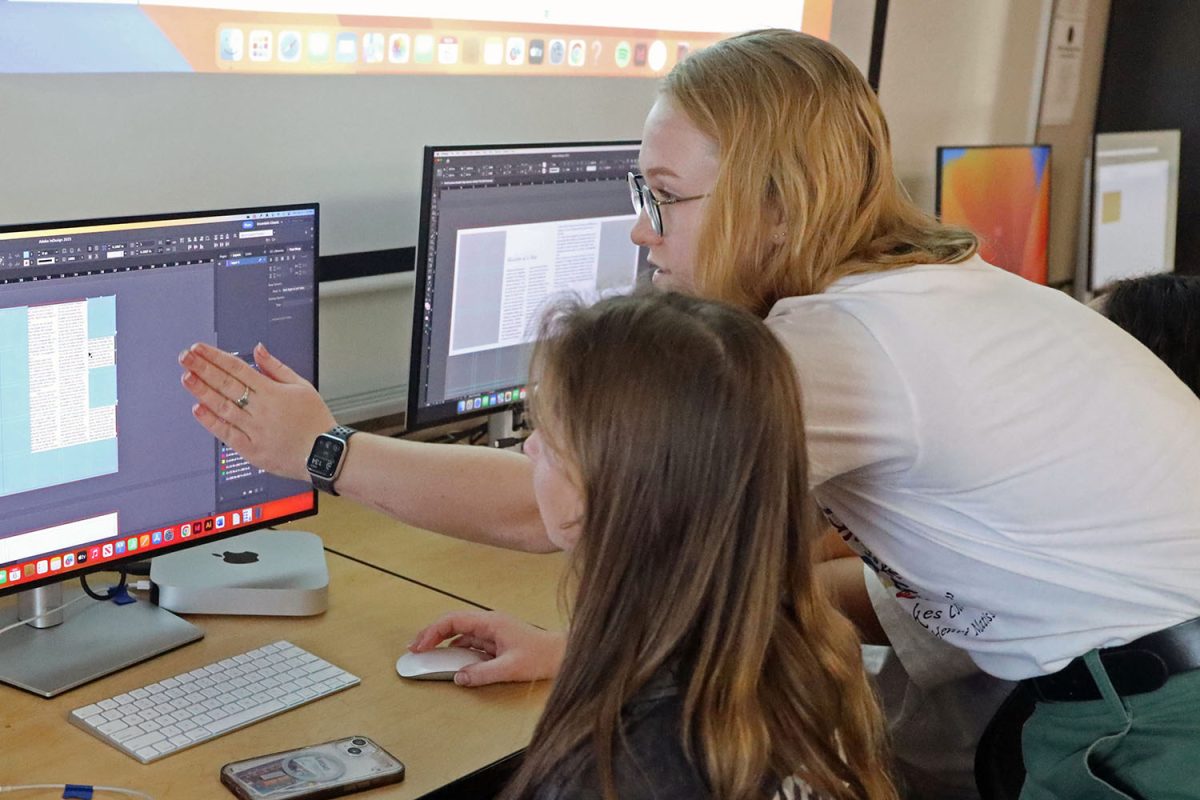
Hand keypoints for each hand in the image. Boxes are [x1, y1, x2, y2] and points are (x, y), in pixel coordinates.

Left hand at [179, 342, 335, 480]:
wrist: (325, 453)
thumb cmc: (315, 421)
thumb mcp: (302, 386)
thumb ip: (276, 368)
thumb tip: (258, 350)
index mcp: (273, 392)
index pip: (238, 369)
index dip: (216, 358)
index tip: (200, 350)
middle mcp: (262, 410)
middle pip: (227, 385)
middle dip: (203, 369)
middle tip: (185, 357)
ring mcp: (255, 430)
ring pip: (223, 407)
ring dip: (203, 391)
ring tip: (187, 377)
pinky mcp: (252, 450)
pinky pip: (227, 433)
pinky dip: (211, 421)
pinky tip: (198, 409)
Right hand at [409, 610, 565, 686]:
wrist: (562, 656)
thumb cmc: (541, 657)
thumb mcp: (510, 668)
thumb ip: (482, 673)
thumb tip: (458, 677)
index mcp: (490, 622)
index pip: (454, 621)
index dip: (433, 632)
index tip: (419, 646)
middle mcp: (489, 624)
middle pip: (453, 624)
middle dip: (432, 635)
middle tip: (414, 649)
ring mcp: (492, 633)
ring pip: (461, 635)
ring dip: (443, 644)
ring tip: (427, 656)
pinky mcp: (496, 643)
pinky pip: (470, 645)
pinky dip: (457, 652)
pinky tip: (451, 663)